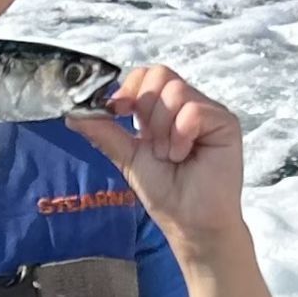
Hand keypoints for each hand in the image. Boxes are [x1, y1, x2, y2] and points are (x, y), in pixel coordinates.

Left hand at [66, 65, 245, 263]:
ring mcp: (207, 111)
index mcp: (162, 110)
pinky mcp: (225, 122)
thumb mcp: (126, 156)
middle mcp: (186, 105)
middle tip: (152, 145)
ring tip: (170, 155)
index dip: (128, 89)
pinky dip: (180, 136)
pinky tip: (184, 155)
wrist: (189, 221)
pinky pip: (193, 110)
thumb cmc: (165, 191)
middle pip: (159, 74)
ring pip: (175, 91)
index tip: (119, 112)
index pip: (144, 74)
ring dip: (162, 129)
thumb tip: (72, 114)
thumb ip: (103, 132)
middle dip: (145, 111)